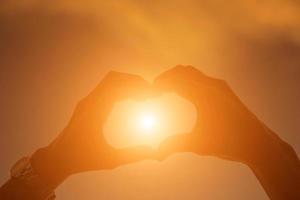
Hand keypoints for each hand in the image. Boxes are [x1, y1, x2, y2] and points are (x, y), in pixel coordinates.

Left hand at [31, 71, 153, 186]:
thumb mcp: (110, 160)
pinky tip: (131, 101)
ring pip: (110, 82)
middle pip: (114, 78)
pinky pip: (106, 90)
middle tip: (151, 94)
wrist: (57, 158)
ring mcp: (87, 101)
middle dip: (135, 82)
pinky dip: (120, 90)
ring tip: (143, 96)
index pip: (117, 84)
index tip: (152, 94)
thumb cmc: (82, 160)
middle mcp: (90, 101)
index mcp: (94, 110)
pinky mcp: (87, 104)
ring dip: (127, 85)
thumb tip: (155, 153)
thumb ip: (133, 155)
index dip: (137, 85)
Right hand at [154, 65, 273, 162]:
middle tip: (156, 91)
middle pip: (182, 71)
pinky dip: (189, 82)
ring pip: (193, 73)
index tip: (150, 92)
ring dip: (178, 79)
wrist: (257, 142)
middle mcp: (212, 85)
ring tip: (167, 92)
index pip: (175, 78)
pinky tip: (185, 96)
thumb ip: (175, 145)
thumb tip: (156, 152)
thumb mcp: (198, 144)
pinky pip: (201, 79)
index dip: (160, 83)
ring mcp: (219, 86)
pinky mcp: (224, 90)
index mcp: (203, 94)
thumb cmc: (229, 142)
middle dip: (167, 78)